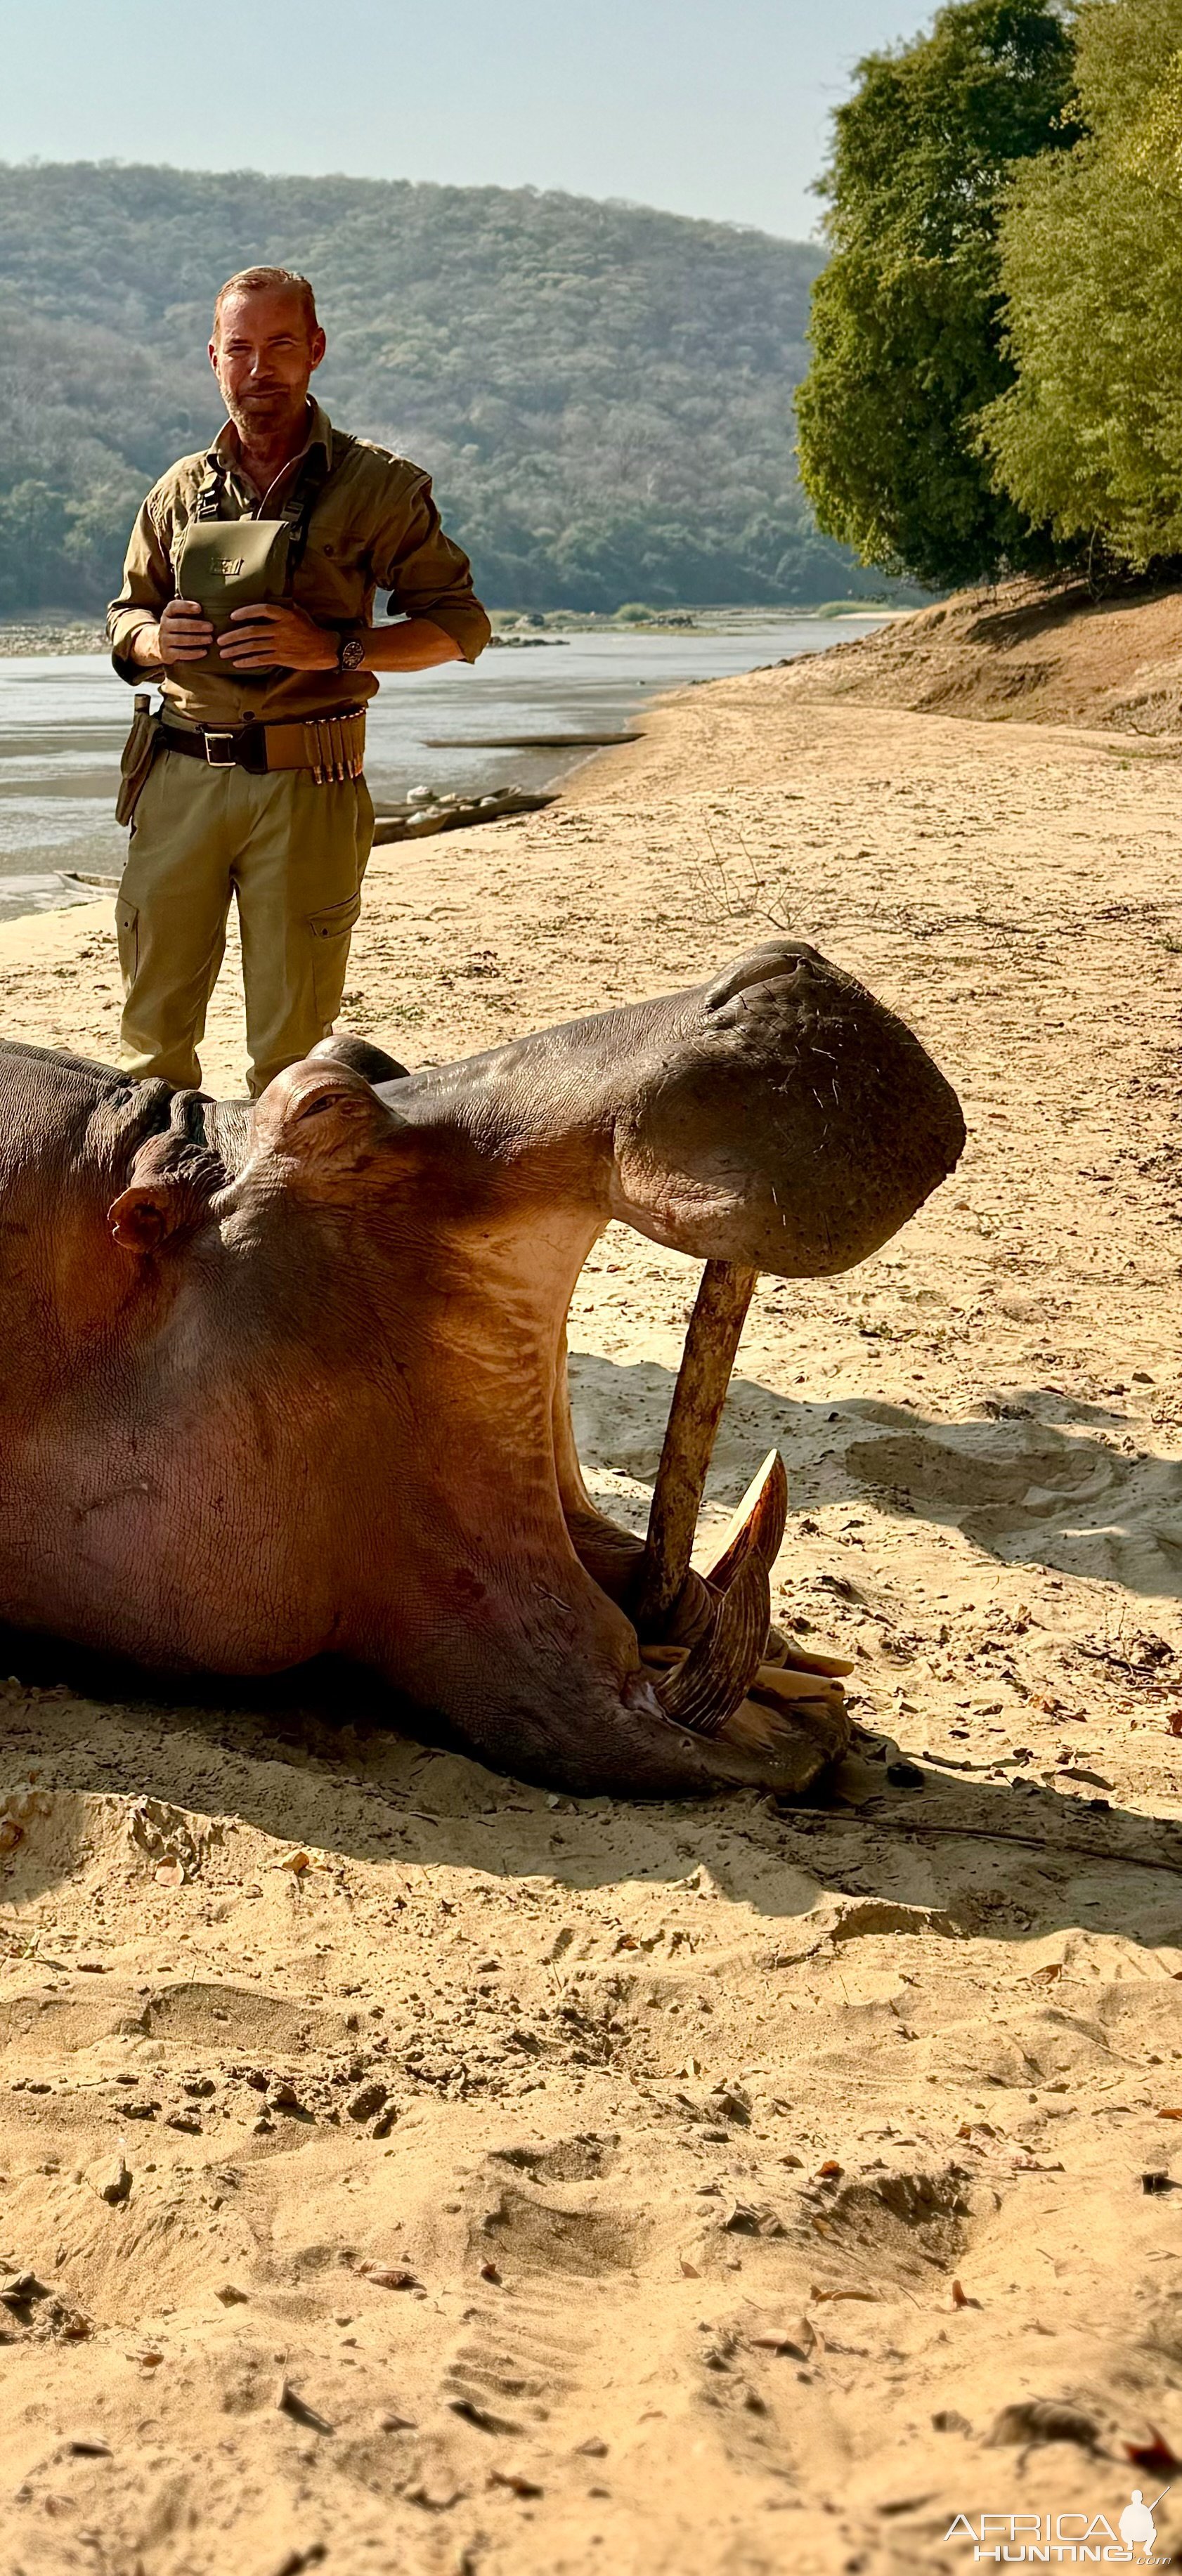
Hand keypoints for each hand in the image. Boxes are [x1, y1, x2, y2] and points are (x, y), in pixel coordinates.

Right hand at [152, 598, 214, 664]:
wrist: (158, 644)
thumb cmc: (176, 627)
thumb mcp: (177, 616)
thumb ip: (187, 610)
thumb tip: (209, 603)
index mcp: (167, 613)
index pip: (174, 607)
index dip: (186, 606)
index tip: (199, 608)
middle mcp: (164, 626)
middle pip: (179, 624)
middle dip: (196, 625)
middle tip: (211, 627)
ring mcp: (164, 640)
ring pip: (181, 640)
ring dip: (197, 639)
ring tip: (210, 639)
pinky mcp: (167, 654)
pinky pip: (181, 654)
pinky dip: (193, 653)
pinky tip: (204, 652)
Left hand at [218, 602, 337, 671]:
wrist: (324, 649)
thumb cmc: (310, 629)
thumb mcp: (299, 613)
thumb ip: (284, 606)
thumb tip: (270, 599)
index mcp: (285, 615)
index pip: (262, 610)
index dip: (246, 612)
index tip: (232, 616)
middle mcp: (282, 629)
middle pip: (251, 631)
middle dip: (233, 636)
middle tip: (220, 640)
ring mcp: (281, 644)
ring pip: (253, 647)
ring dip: (235, 650)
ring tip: (223, 653)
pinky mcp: (282, 658)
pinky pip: (261, 660)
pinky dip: (247, 661)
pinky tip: (237, 663)